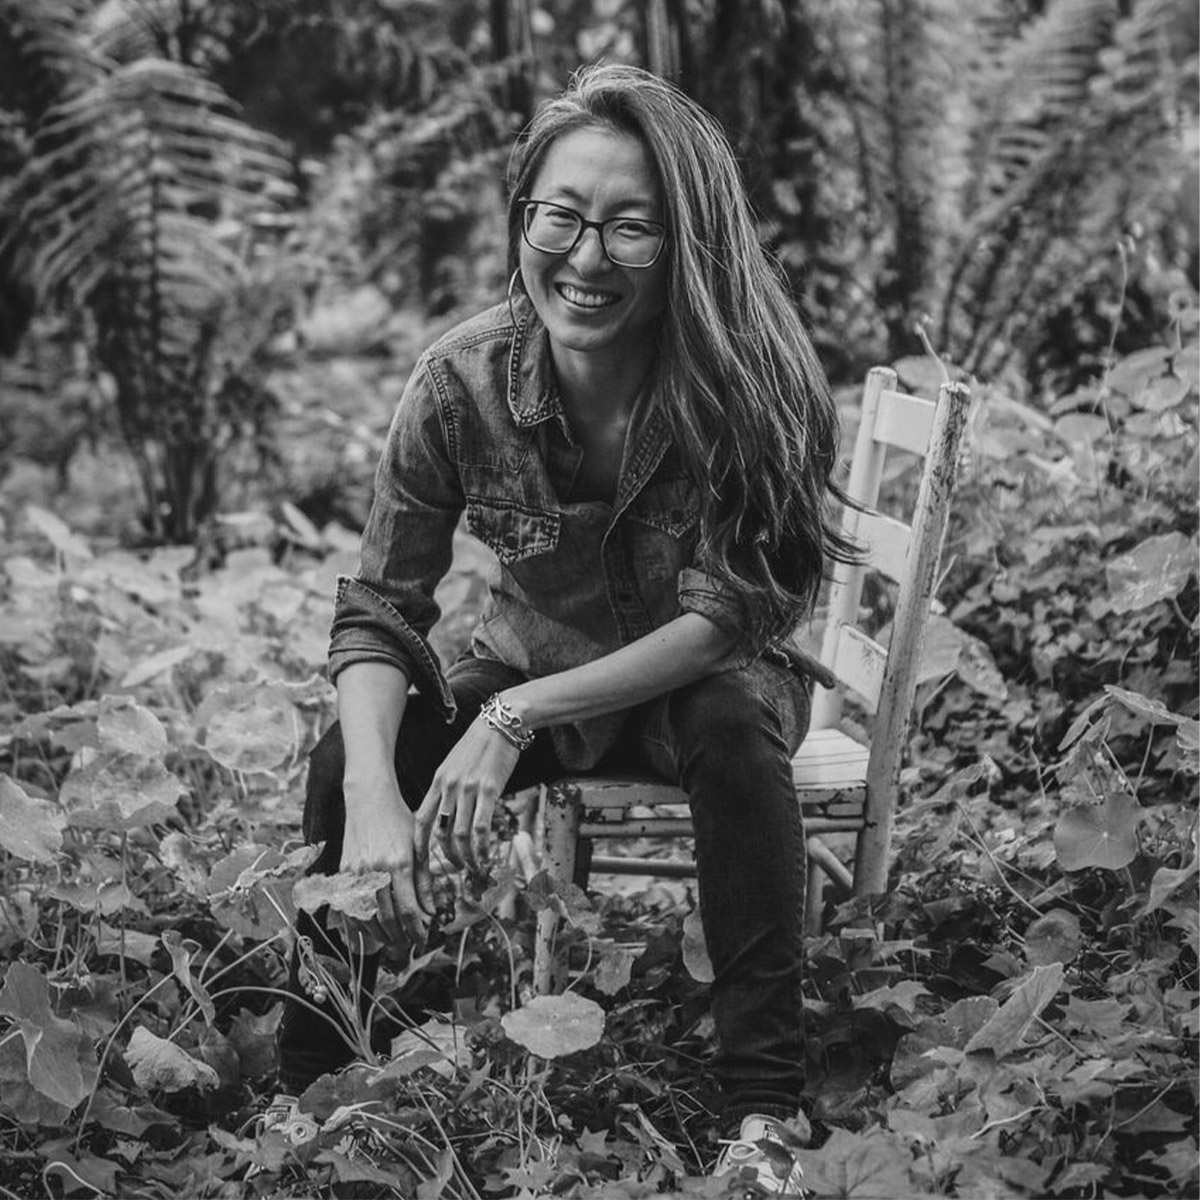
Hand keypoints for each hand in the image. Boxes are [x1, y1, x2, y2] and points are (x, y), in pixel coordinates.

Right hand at [341, 771, 432, 946]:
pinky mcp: (343, 873)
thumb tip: (431, 912)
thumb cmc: (399, 822)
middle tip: (408, 945)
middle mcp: (376, 870)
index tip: (423, 939)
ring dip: (380, 936)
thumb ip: (424, 881)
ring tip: (393, 941)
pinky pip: (349, 908)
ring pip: (367, 918)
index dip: (417, 930)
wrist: (369, 801)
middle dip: (400, 937)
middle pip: (387, 918)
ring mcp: (356, 873)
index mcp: (399, 863)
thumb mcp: (419, 847)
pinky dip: (360, 926)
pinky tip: (371, 932)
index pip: (409, 909)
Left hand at [415, 717, 519, 871]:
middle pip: (439, 832)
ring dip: (466, 856)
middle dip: (446, 856)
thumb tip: (448, 812)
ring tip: (473, 866)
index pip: (421, 818)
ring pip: (460, 834)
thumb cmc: (480, 745)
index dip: (420, 843)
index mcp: (439, 780)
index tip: (423, 860)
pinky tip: (486, 855)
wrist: (502, 723)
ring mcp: (468, 788)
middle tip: (456, 867)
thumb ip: (449, 786)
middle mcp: (450, 786)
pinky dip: (482, 846)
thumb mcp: (455, 764)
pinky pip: (482, 826)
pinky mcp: (490, 789)